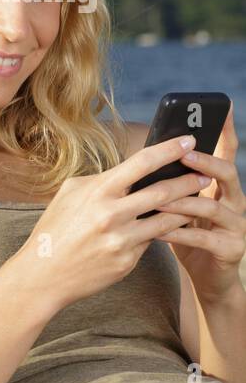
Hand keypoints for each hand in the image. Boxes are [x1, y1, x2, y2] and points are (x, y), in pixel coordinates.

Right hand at [9, 134, 204, 314]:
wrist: (42, 274)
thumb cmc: (54, 230)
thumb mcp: (69, 195)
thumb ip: (100, 181)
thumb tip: (129, 171)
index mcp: (97, 192)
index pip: (141, 163)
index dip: (169, 149)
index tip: (188, 140)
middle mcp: (111, 214)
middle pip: (163, 191)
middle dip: (189, 181)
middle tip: (205, 175)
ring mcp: (121, 239)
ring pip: (166, 220)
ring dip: (186, 209)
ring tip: (196, 202)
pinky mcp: (127, 261)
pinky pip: (151, 242)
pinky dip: (161, 233)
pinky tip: (168, 228)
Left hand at [151, 102, 245, 306]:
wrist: (206, 276)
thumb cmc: (187, 234)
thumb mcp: (179, 205)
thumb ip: (171, 183)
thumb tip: (146, 155)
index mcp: (221, 187)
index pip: (226, 152)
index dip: (225, 131)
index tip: (222, 106)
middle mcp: (234, 201)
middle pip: (228, 173)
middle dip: (207, 163)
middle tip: (186, 154)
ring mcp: (236, 225)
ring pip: (213, 207)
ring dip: (185, 201)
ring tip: (159, 198)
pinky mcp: (231, 249)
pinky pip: (203, 238)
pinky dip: (178, 233)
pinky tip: (158, 231)